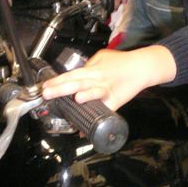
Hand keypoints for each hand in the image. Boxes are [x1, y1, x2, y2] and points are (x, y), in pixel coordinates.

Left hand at [41, 45, 175, 109]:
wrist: (141, 67)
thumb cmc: (121, 62)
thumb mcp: (101, 58)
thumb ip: (87, 67)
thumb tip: (74, 77)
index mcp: (93, 69)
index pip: (72, 74)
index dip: (58, 80)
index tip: (45, 86)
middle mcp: (98, 79)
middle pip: (78, 82)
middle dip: (62, 88)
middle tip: (48, 92)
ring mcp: (107, 91)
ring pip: (94, 92)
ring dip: (86, 95)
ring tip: (77, 99)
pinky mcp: (115, 102)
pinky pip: (104, 112)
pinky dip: (96, 118)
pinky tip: (86, 128)